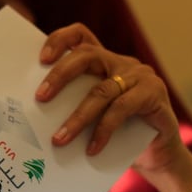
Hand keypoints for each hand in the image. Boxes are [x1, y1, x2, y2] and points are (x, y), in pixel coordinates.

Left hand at [36, 22, 191, 191]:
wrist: (157, 156)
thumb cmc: (119, 135)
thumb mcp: (93, 116)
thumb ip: (73, 105)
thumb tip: (33, 116)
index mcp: (104, 62)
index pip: (81, 36)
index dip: (60, 40)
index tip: (41, 59)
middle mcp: (122, 63)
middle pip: (87, 55)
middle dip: (60, 75)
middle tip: (40, 98)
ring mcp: (141, 77)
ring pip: (101, 91)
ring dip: (77, 118)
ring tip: (59, 139)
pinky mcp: (154, 94)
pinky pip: (122, 109)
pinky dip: (104, 130)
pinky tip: (92, 149)